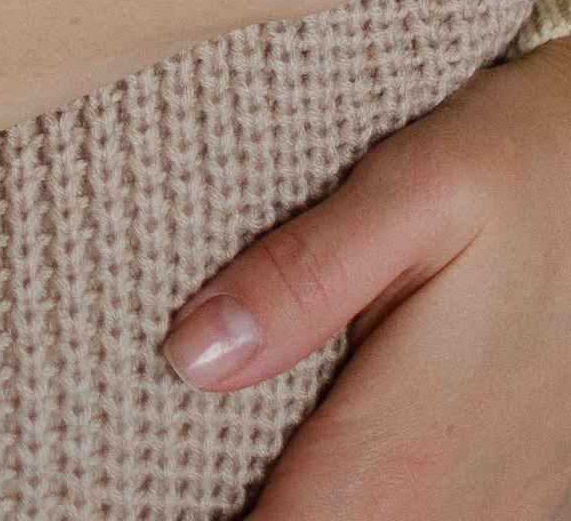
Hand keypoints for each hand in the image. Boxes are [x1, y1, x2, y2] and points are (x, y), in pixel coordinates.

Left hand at [163, 36, 570, 517]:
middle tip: (157, 453)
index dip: (202, 515)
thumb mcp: (412, 189)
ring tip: (219, 454)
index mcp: (402, 444)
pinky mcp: (519, 495)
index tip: (130, 482)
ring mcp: (497, 509)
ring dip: (296, 502)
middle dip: (237, 504)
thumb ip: (303, 277)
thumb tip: (189, 356)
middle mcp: (453, 503)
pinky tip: (306, 455)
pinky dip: (362, 500)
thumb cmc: (518, 165)